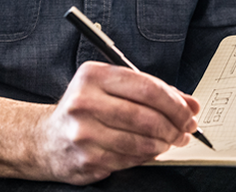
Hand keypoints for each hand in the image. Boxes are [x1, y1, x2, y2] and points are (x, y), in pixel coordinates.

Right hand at [29, 61, 200, 180]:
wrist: (46, 140)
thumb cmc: (85, 109)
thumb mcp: (110, 88)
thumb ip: (150, 92)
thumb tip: (189, 104)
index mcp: (93, 76)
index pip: (144, 86)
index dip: (173, 102)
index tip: (189, 112)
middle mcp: (85, 102)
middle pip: (144, 116)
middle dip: (173, 126)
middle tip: (185, 131)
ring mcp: (84, 133)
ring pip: (139, 141)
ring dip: (163, 144)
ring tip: (171, 142)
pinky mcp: (87, 159)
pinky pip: (128, 159)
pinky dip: (146, 157)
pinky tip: (151, 152)